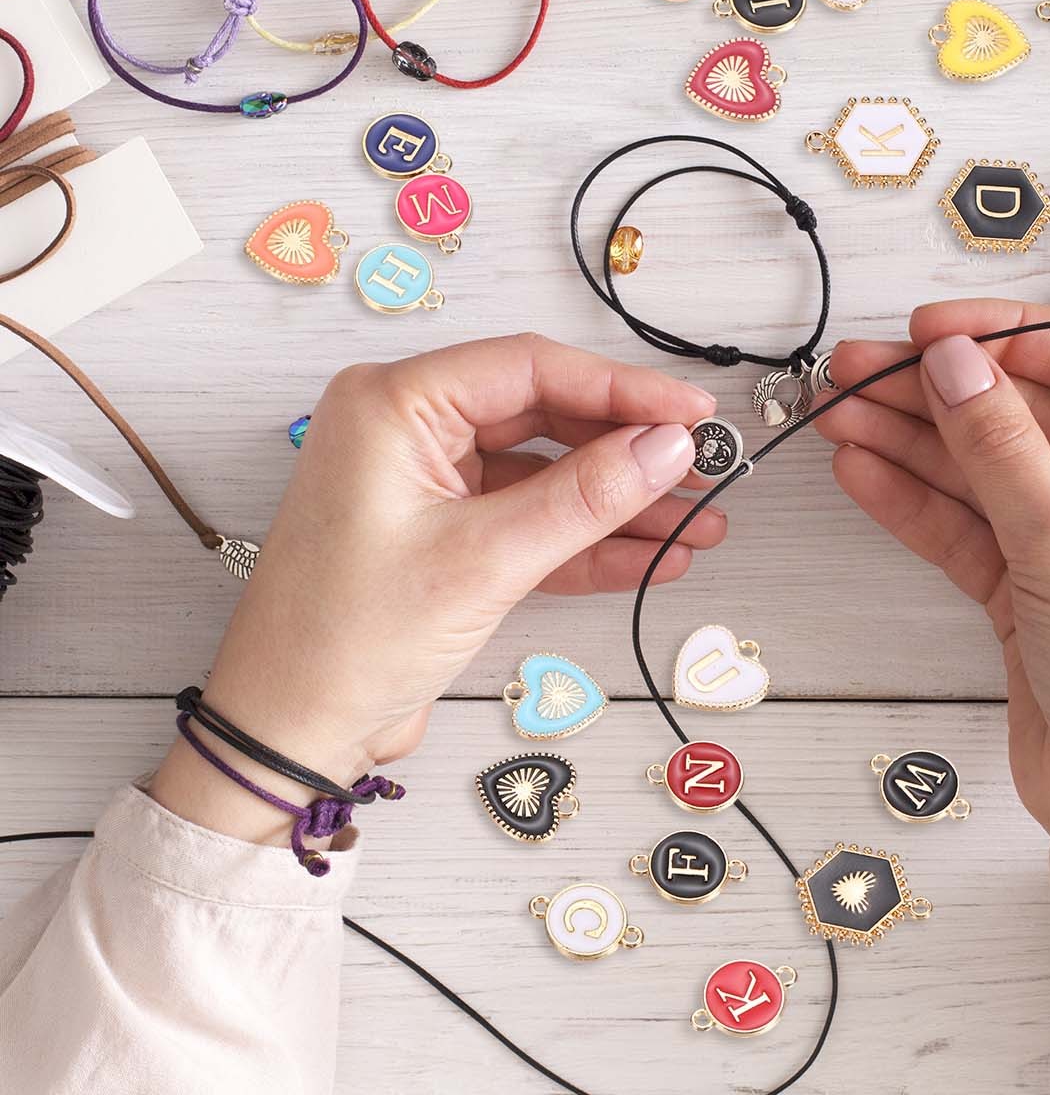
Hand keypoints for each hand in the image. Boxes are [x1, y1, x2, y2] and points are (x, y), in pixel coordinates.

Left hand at [152, 333, 721, 843]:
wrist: (285, 739)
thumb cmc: (345, 641)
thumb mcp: (483, 561)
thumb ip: (585, 496)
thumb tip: (669, 445)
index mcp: (396, 404)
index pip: (531, 367)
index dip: (622, 388)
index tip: (692, 413)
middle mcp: (410, 430)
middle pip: (547, 415)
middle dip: (630, 449)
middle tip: (705, 468)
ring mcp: (429, 484)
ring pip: (548, 472)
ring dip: (621, 501)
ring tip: (699, 522)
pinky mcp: (446, 535)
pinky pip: (532, 520)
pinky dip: (589, 540)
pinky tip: (653, 554)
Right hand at [817, 299, 1049, 879]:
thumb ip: (997, 443)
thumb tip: (950, 357)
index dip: (1000, 335)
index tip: (926, 332)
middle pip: (1015, 409)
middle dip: (933, 389)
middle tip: (851, 372)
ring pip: (978, 465)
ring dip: (908, 439)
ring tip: (834, 413)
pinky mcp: (1027, 587)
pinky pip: (962, 524)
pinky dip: (912, 499)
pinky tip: (859, 469)